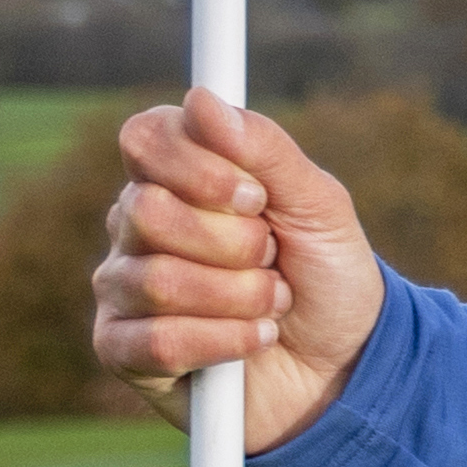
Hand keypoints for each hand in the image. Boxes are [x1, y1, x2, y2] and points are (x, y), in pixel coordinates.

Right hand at [93, 88, 387, 454]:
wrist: (344, 366)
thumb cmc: (327, 275)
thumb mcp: (318, 204)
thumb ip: (263, 149)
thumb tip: (200, 99)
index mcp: (178, 175)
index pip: (145, 138)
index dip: (200, 166)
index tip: (256, 197)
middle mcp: (137, 224)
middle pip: (147, 210)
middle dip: (234, 243)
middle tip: (271, 258)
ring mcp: (124, 287)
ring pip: (157, 279)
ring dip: (239, 297)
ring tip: (272, 303)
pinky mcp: (122, 350)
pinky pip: (155, 341)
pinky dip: (224, 341)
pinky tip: (253, 341)